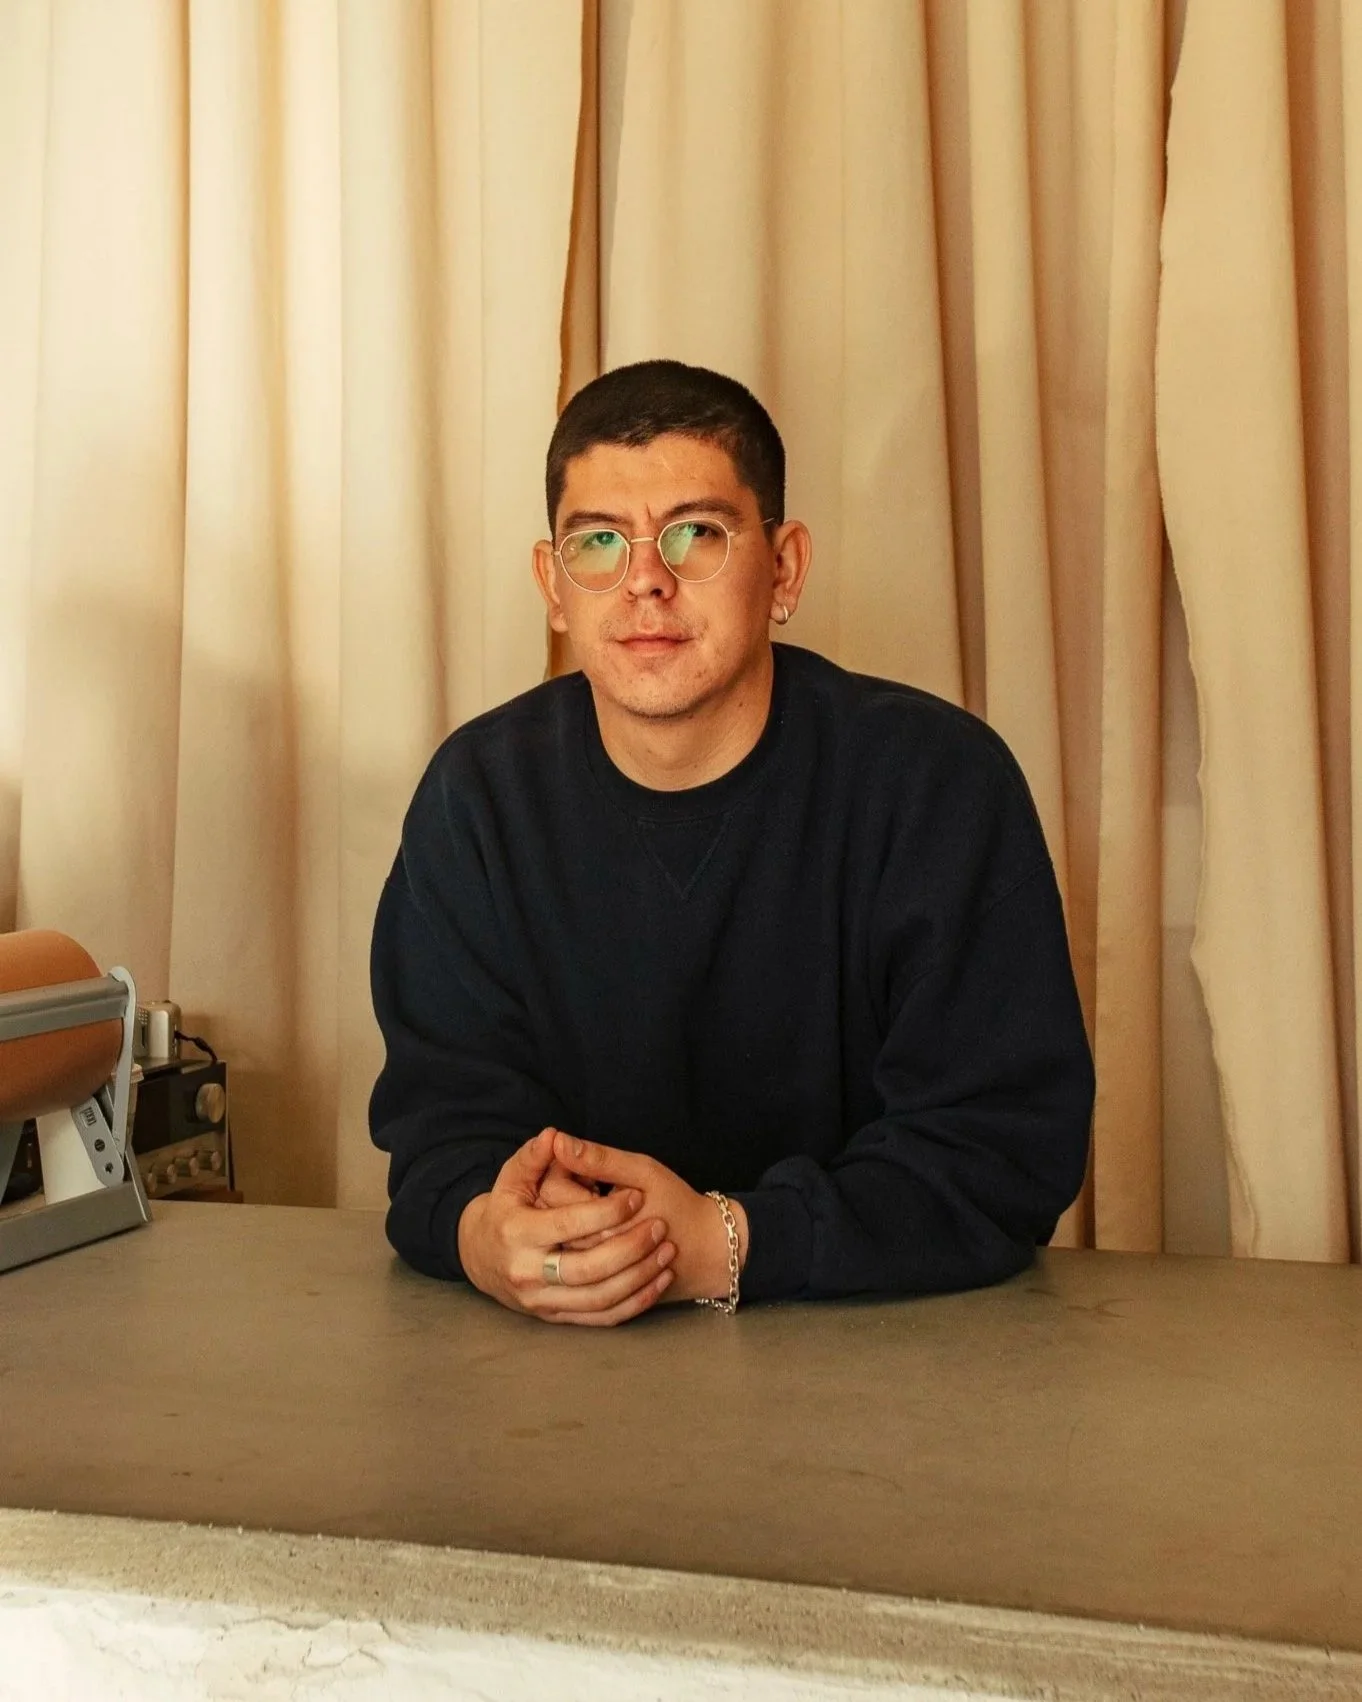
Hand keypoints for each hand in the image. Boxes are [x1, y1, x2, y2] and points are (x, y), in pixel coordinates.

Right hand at [457, 1128, 676, 1325]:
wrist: (481, 1259)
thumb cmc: (505, 1211)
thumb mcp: (511, 1179)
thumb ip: (534, 1156)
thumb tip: (555, 1136)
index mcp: (516, 1234)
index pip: (568, 1225)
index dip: (606, 1211)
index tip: (637, 1197)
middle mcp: (527, 1273)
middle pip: (588, 1268)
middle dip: (630, 1248)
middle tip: (660, 1227)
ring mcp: (541, 1301)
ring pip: (600, 1298)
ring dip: (640, 1277)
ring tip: (667, 1252)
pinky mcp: (555, 1318)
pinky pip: (601, 1318)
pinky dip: (634, 1302)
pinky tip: (658, 1281)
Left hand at [550, 1132, 747, 1303]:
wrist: (706, 1251)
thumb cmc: (676, 1204)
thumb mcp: (642, 1172)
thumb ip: (599, 1159)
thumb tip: (558, 1140)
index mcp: (598, 1224)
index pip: (552, 1191)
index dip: (566, 1170)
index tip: (591, 1168)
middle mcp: (588, 1257)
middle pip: (551, 1219)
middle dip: (569, 1194)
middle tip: (597, 1186)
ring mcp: (590, 1279)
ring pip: (558, 1243)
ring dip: (573, 1220)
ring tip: (601, 1209)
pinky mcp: (596, 1290)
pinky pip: (571, 1265)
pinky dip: (580, 1246)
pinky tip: (602, 1232)